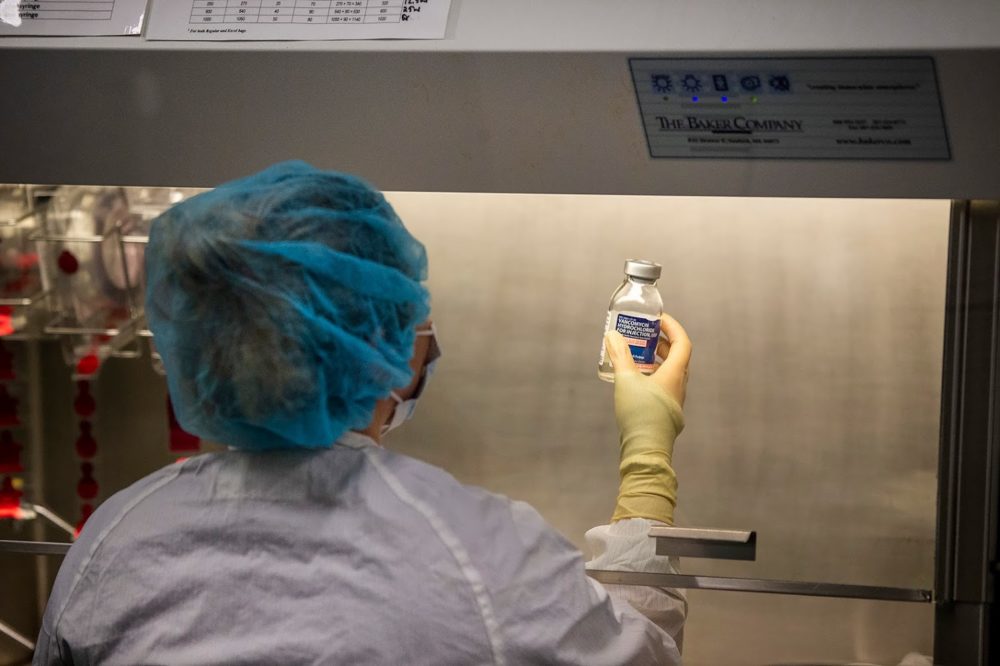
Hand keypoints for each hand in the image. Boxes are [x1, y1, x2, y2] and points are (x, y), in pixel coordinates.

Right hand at [603, 313, 690, 524]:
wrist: (645, 451)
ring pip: (671, 372)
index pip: (682, 343)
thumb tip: (612, 336)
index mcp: (674, 374)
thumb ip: (619, 356)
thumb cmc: (640, 414)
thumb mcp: (626, 381)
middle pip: (678, 357)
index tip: (658, 319)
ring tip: (639, 355)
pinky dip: (654, 375)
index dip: (672, 328)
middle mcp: (679, 386)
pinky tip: (637, 380)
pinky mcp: (667, 413)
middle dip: (663, 342)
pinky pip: (665, 386)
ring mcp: (675, 400)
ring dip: (658, 360)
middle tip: (646, 335)